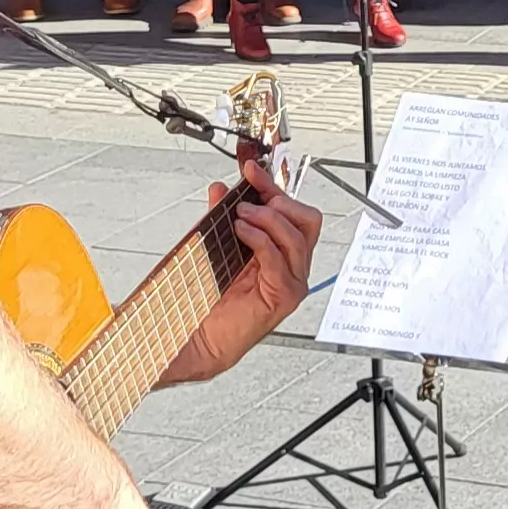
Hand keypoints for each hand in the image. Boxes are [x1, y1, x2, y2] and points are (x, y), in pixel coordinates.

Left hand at [159, 159, 324, 385]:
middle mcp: (292, 266)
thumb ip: (221, 218)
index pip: (291, 211)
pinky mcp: (283, 296)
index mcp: (280, 253)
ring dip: (268, 218)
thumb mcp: (215, 246)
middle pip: (307, 220)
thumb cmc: (210, 300)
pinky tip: (242, 232)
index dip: (273, 186)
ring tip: (241, 215)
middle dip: (280, 200)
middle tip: (252, 197)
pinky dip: (261, 239)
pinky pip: (280, 258)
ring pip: (298, 236)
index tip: (251, 170)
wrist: (200, 338)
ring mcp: (292, 281)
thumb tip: (220, 189)